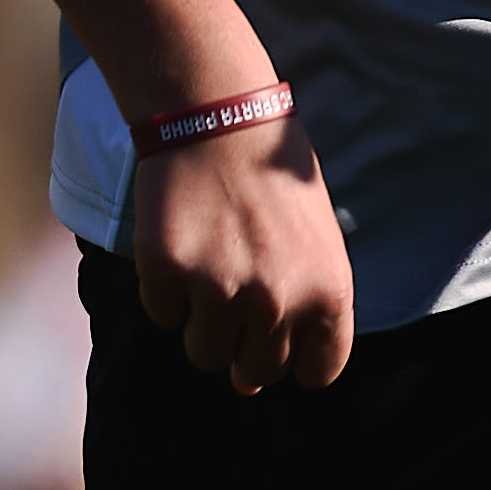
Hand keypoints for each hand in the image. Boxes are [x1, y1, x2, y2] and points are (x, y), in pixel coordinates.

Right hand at [133, 109, 355, 393]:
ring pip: (203, 353)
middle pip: (255, 372)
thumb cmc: (273, 178)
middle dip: (242, 348)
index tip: (277, 344)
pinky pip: (162, 314)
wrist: (217, 115)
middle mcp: (277, 301)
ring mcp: (220, 291)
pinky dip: (166, 290)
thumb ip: (306, 304)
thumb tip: (259, 374)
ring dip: (201, 322)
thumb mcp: (320, 241)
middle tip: (233, 300)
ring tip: (206, 268)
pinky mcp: (168, 274)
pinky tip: (180, 243)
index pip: (317, 373)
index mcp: (328, 292)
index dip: (293, 362)